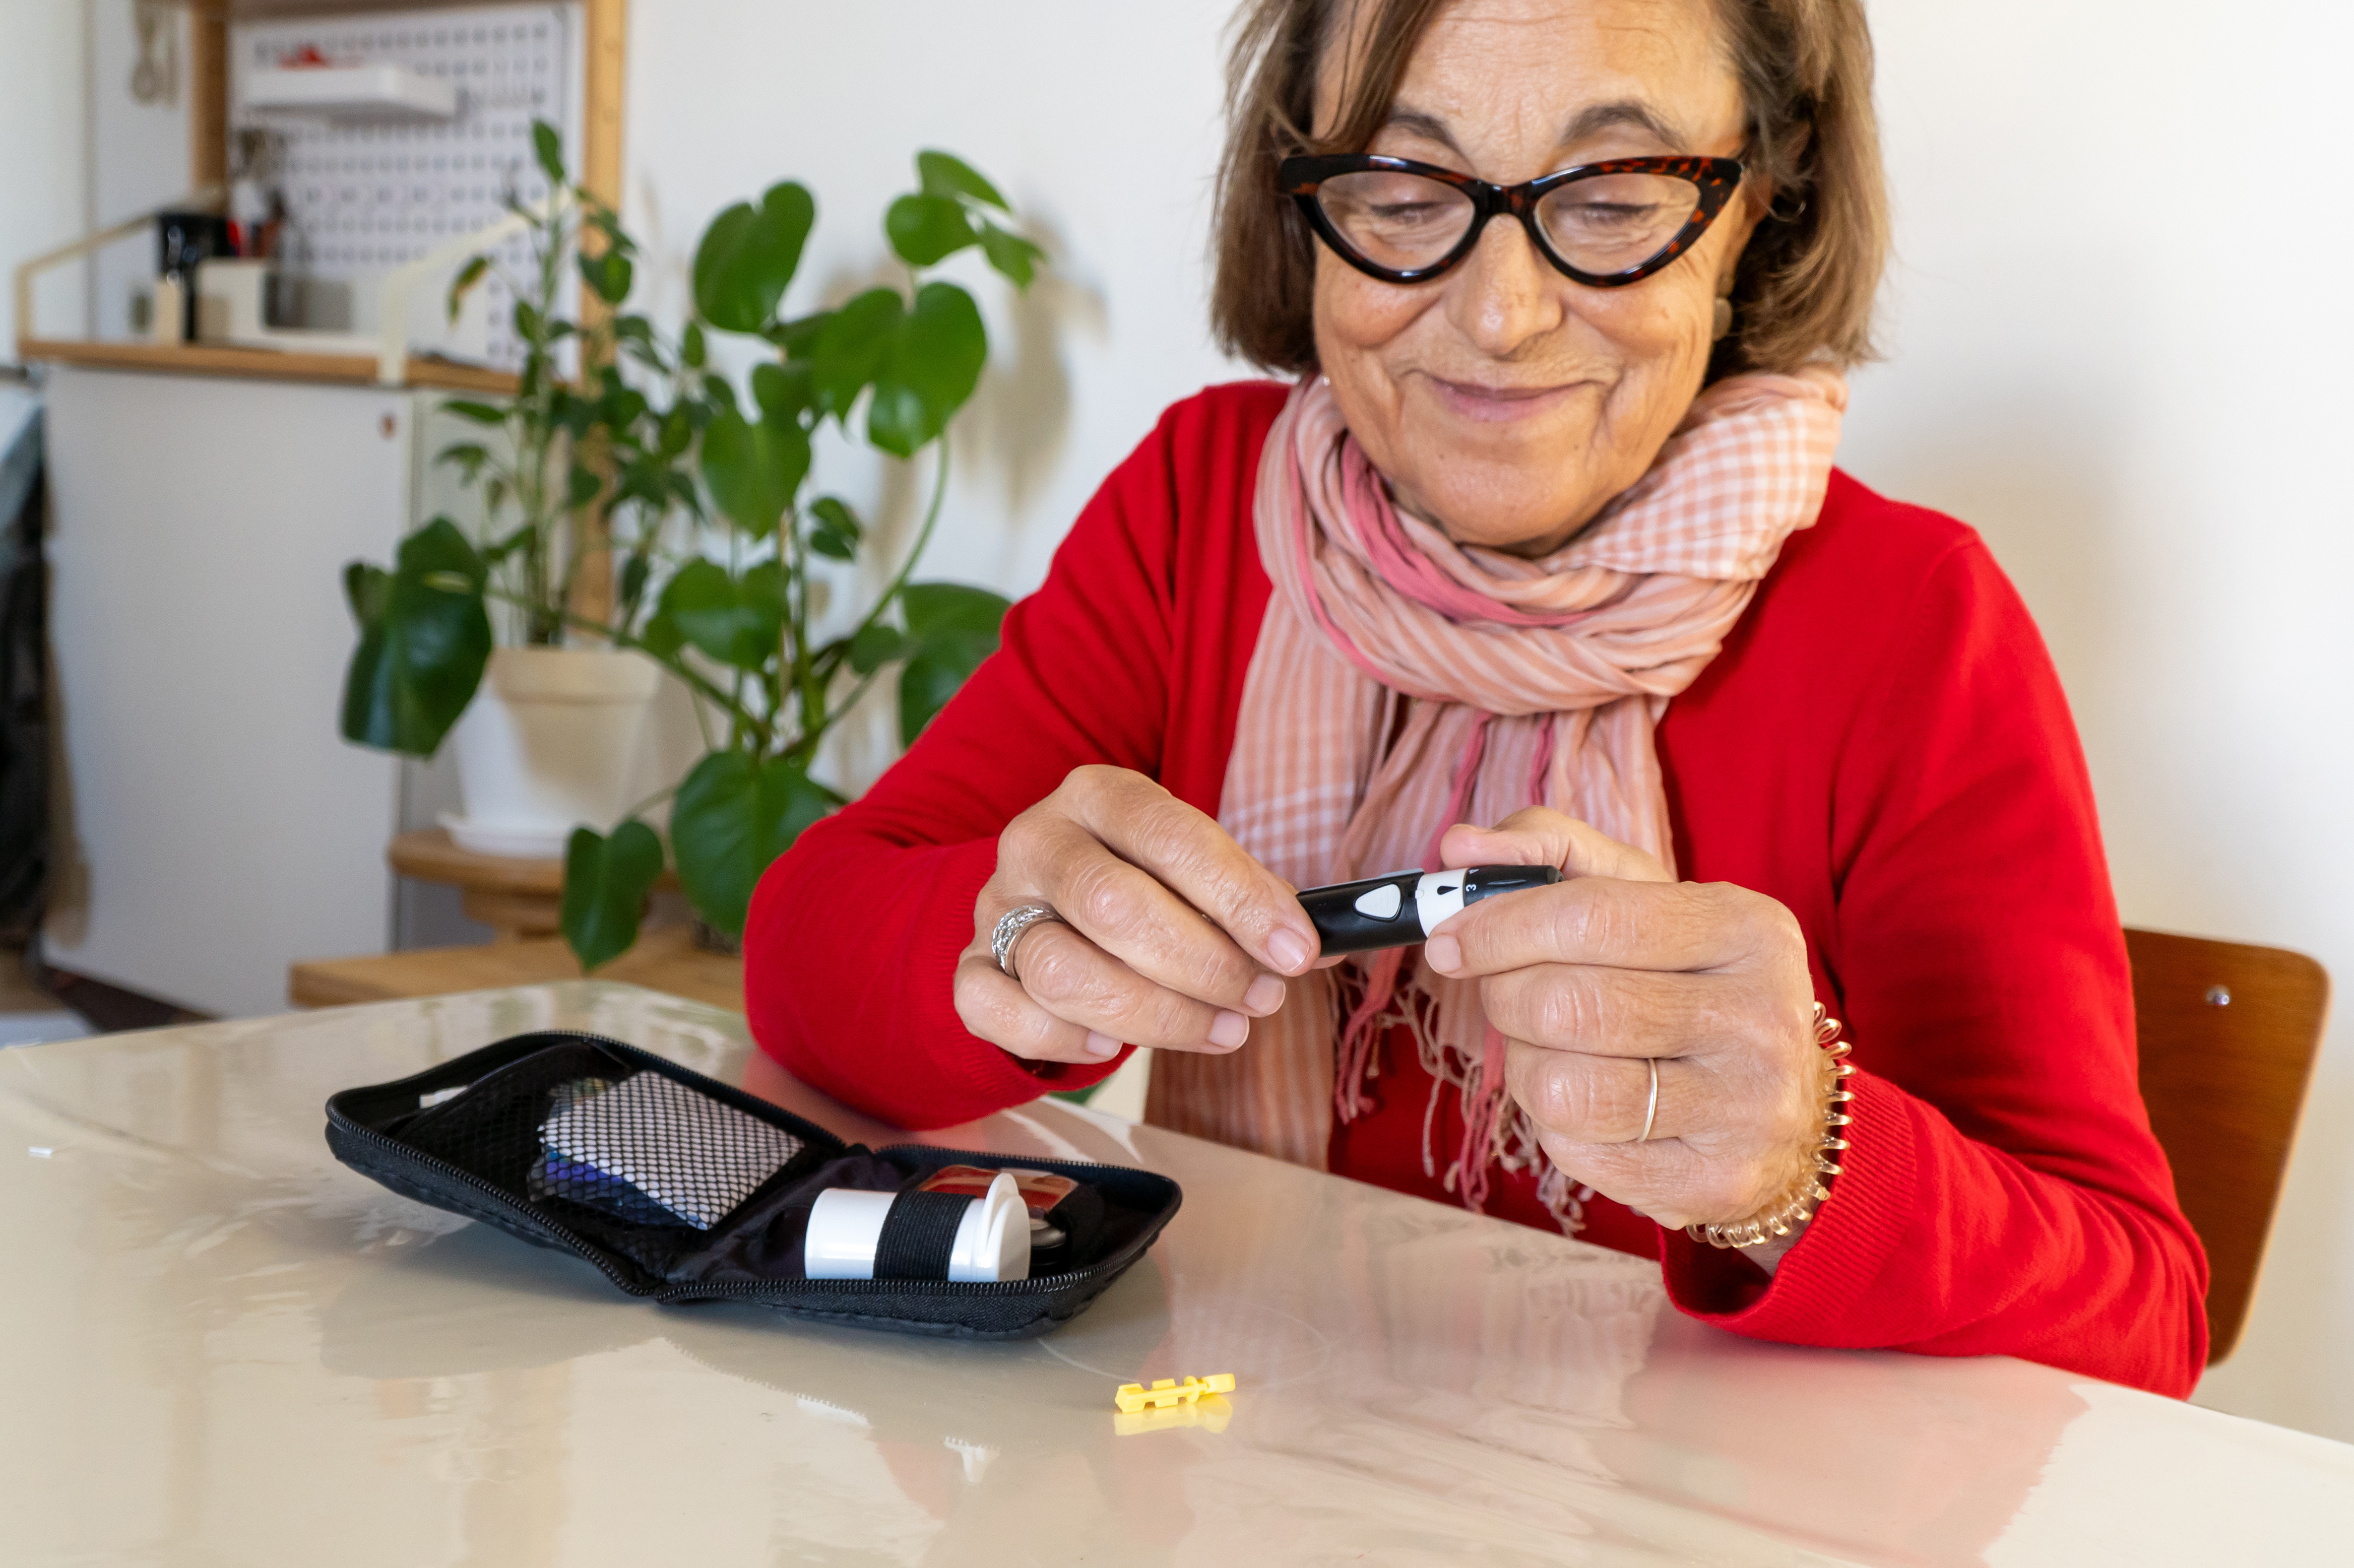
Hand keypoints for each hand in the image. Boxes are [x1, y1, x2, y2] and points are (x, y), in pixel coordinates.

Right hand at [955, 766, 1322, 1064]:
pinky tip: (1112, 1045)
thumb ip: (1255, 900)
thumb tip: (1328, 944)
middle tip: (1260, 998)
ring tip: (1219, 1029)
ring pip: (1061, 970)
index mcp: (1099, 795)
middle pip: (1114, 906)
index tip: (1296, 951)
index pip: (1171, 837)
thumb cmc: (1146, 885)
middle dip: (1203, 965)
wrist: (1048, 901)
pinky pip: (999, 1013)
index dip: (1240, 898)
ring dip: (1155, 1015)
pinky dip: (1062, 1038)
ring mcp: (996, 907)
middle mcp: (1038, 840)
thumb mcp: (1198, 870)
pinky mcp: (969, 969)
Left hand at [1422, 808, 1823, 1270]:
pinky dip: (1557, 1127)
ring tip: (1554, 1053)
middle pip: (1568, 1005)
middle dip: (1508, 997)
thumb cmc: (1688, 988)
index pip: (1591, 918)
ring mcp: (1746, 1108)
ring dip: (1527, 1067)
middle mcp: (1760, 1017)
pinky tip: (1594, 1107)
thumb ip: (1552, 854)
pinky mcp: (1717, 1182)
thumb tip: (1459, 847)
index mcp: (1746, 929)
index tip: (1450, 939)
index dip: (1500, 928)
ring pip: (1564, 1088)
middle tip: (1508, 995)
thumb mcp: (1642, 901)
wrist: (1787, 1113)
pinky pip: (1577, 1151)